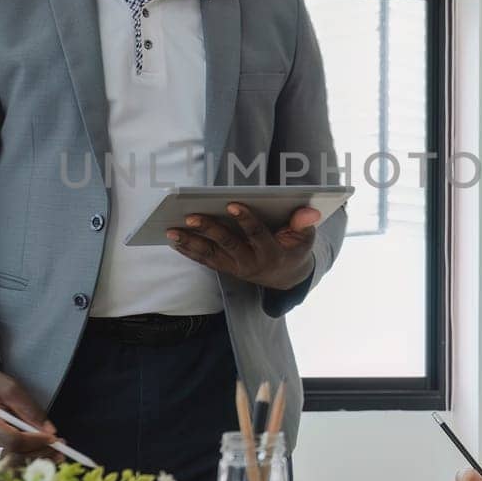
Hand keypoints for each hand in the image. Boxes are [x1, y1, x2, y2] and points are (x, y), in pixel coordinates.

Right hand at [0, 354, 60, 463]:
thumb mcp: (12, 389)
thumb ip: (31, 410)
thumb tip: (51, 431)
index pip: (13, 441)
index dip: (36, 442)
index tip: (54, 438)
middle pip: (13, 457)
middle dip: (40, 454)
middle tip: (61, 450)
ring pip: (12, 465)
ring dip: (36, 461)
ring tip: (57, 455)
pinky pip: (9, 463)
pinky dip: (27, 461)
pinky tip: (43, 455)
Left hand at [167, 203, 319, 291]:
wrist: (286, 277)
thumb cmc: (294, 249)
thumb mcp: (305, 239)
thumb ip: (305, 224)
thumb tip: (310, 210)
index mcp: (272, 253)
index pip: (257, 235)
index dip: (246, 219)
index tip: (232, 203)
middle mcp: (251, 263)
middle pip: (227, 245)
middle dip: (209, 229)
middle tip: (191, 215)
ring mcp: (235, 268)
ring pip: (210, 255)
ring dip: (190, 243)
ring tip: (171, 230)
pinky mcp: (225, 269)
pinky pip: (204, 260)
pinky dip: (188, 251)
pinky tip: (174, 240)